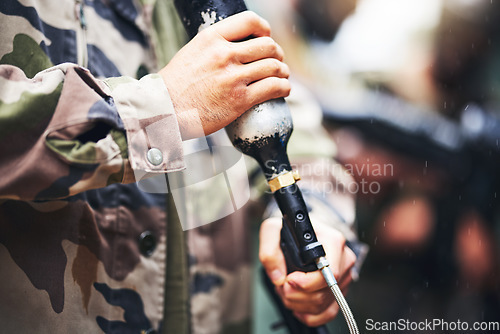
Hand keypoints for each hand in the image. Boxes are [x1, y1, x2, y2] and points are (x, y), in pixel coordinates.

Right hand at [159, 11, 290, 139]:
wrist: (165, 111)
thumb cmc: (176, 85)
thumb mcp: (192, 53)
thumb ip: (213, 47)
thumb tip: (235, 46)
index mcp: (211, 39)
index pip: (249, 21)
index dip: (265, 29)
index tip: (266, 37)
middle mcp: (224, 55)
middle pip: (267, 45)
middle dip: (277, 53)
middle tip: (277, 61)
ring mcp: (233, 78)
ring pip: (274, 66)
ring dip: (283, 71)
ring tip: (282, 76)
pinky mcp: (239, 100)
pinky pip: (273, 87)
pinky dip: (284, 87)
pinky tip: (283, 89)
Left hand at [259, 216, 355, 326]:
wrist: (300, 231)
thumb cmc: (290, 228)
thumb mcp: (273, 229)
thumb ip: (269, 251)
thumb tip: (278, 278)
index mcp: (333, 241)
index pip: (328, 272)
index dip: (306, 283)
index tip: (288, 280)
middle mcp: (343, 259)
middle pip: (324, 292)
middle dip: (297, 295)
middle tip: (281, 285)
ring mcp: (344, 276)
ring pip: (324, 304)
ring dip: (299, 304)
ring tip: (286, 291)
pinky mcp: (340, 289)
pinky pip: (329, 312)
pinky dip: (310, 315)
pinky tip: (297, 307)